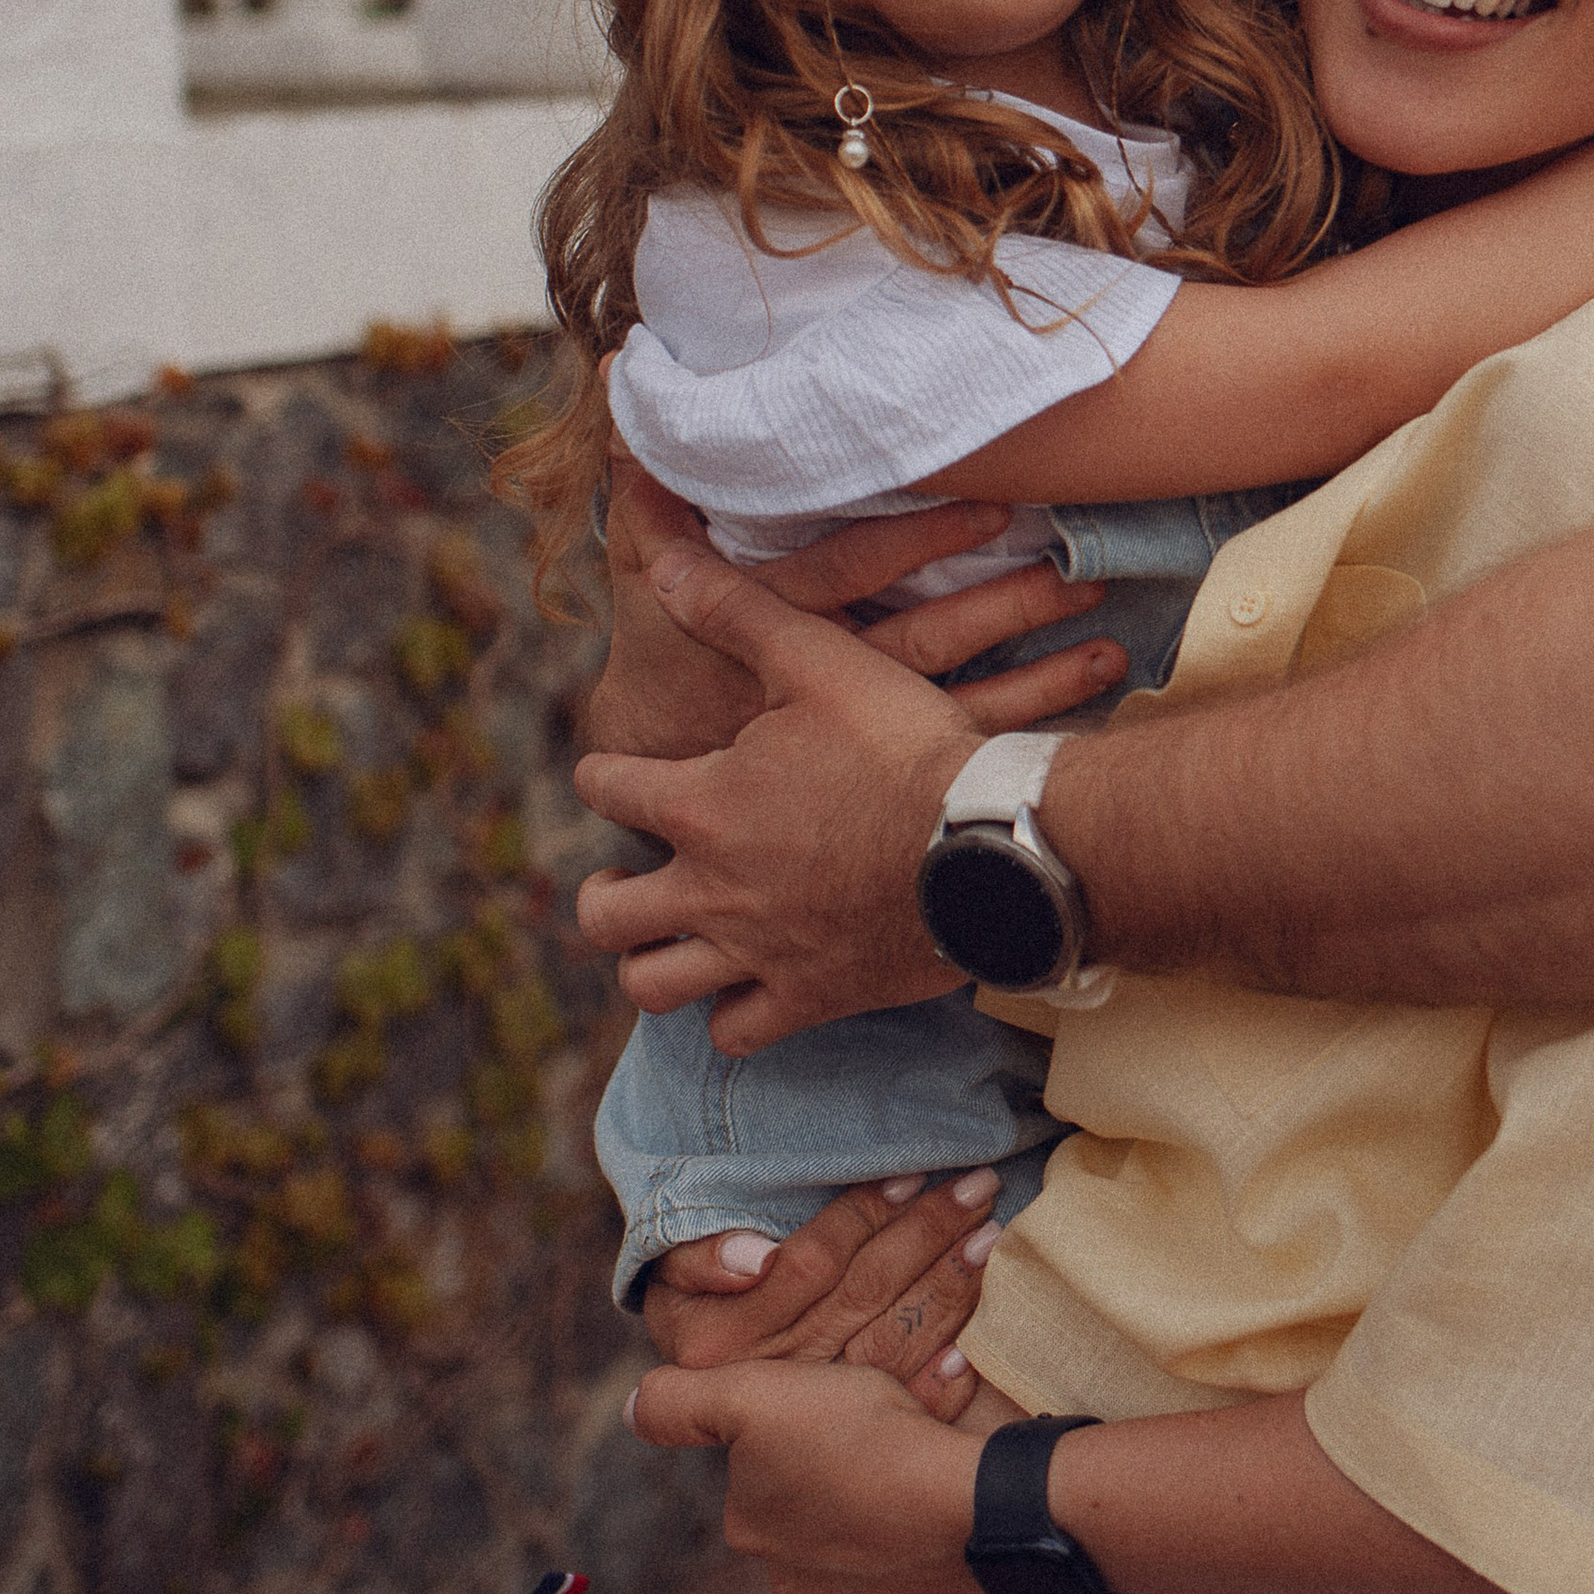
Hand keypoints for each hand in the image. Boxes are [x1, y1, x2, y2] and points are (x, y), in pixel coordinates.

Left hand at [577, 554, 990, 1047]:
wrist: (989, 841)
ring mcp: (757, 951)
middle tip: (623, 882)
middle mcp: (711, 889)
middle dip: (603, 897)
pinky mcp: (810, 996)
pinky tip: (746, 991)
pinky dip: (731, 1017)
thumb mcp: (819, 658)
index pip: (608, 788)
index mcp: (700, 804)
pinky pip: (738, 1032)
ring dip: (652, 963)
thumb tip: (666, 561)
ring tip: (668, 944)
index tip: (616, 774)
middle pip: (606, 915)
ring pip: (655, 985)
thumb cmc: (905, 745)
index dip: (604, 775)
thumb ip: (735, 611)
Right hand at [587, 450, 1127, 763]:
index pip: (854, 571)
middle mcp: (820, 682)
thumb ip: (641, 470)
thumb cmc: (661, 644)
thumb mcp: (642, 560)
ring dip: (1035, 674)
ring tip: (1106, 637)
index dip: (918, 538)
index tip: (994, 497)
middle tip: (1077, 570)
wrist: (653, 767)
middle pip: (925, 641)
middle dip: (1001, 606)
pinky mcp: (886, 769)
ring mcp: (858, 735)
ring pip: (958, 703)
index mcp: (768, 622)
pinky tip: (1096, 696)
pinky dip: (1033, 726)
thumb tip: (613, 367)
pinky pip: (969, 748)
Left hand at [633, 1357, 979, 1587]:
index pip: (769, 1479)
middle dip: (832, 1501)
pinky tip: (918, 1567)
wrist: (971, 1512)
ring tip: (910, 1511)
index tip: (849, 1430)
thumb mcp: (763, 1394)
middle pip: (804, 1531)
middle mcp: (776, 1583)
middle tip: (884, 1466)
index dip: (807, 1446)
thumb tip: (627, 1412)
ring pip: (840, 1577)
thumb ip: (682, 1403)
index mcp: (748, 1521)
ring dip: (864, 1549)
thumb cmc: (869, 1438)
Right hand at [640, 1168, 1004, 1423]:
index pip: (810, 1264)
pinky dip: (948, 1373)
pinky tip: (980, 1336)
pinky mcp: (851, 1436)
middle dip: (927, 1234)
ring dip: (948, 1287)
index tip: (912, 1175)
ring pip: (893, 1341)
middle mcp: (771, 1378)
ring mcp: (815, 1413)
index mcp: (722, 1340)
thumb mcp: (672, 1272)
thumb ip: (701, 1256)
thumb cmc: (693, 1301)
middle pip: (863, 1294)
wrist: (697, 1386)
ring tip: (990, 1234)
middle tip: (980, 1186)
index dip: (863, 1216)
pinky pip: (909, 1405)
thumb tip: (760, 1259)